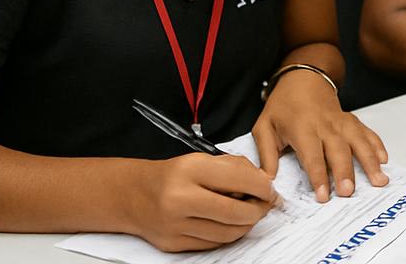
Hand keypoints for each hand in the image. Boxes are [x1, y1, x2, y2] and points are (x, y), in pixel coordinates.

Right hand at [128, 152, 276, 251]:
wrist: (134, 195)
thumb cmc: (172, 175)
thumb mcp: (201, 160)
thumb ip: (234, 168)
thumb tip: (263, 182)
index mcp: (189, 170)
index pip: (238, 180)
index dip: (262, 187)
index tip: (271, 189)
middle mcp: (180, 198)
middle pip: (235, 213)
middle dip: (258, 210)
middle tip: (266, 204)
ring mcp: (175, 225)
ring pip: (227, 233)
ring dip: (247, 225)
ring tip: (251, 213)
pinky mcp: (174, 244)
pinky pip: (213, 244)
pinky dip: (229, 234)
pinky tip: (231, 224)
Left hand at [253, 68, 388, 202]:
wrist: (302, 78)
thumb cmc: (282, 106)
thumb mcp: (264, 127)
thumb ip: (265, 156)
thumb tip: (268, 182)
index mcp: (302, 128)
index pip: (312, 155)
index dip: (318, 176)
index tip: (323, 196)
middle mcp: (325, 125)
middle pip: (338, 150)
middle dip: (345, 172)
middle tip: (348, 193)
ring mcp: (341, 121)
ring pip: (358, 141)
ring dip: (369, 161)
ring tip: (379, 181)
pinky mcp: (351, 120)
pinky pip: (367, 132)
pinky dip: (377, 145)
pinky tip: (384, 160)